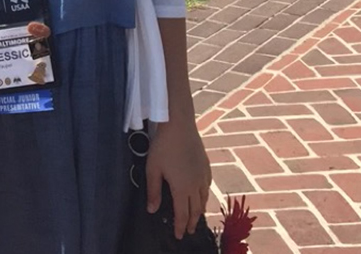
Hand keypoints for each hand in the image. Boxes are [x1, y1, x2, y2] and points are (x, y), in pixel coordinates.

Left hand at [145, 120, 211, 239]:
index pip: (182, 214)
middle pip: (196, 209)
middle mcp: (196, 185)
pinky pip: (208, 186)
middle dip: (192, 222)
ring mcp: (203, 175)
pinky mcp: (206, 165)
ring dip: (199, 210)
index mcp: (182, 188)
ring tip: (196, 216)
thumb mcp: (153, 168)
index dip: (180, 227)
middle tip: (189, 231)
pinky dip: (205, 195)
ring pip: (204, 199)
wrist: (179, 125)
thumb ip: (153, 191)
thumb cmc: (163, 146)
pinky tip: (202, 194)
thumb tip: (152, 210)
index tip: (179, 235)